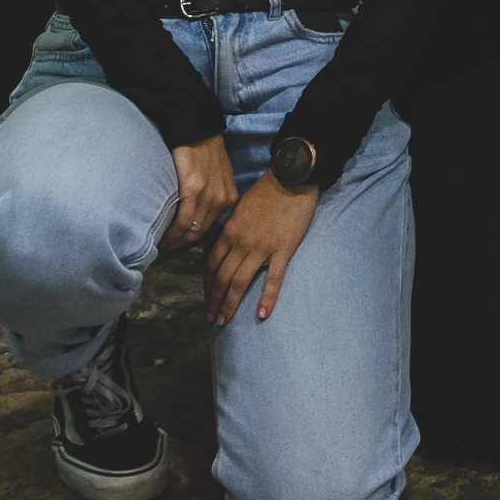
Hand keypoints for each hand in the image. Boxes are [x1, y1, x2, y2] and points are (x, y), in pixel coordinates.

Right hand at [160, 133, 236, 251]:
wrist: (196, 128)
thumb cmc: (204, 152)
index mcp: (228, 197)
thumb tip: (195, 218)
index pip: (209, 229)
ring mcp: (209, 195)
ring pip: (190, 231)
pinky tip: (159, 237)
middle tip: (160, 251)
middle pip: (199, 234)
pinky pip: (182, 220)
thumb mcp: (217, 177)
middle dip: (178, 246)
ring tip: (156, 247)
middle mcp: (221, 199)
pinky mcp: (194, 188)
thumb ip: (211, 196)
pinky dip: (170, 233)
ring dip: (172, 242)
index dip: (190, 241)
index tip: (174, 248)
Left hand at [203, 174, 317, 325]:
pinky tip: (261, 314)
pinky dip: (267, 298)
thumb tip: (225, 247)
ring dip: (230, 305)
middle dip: (214, 301)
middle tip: (212, 319)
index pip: (211, 266)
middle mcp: (240, 243)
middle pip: (222, 279)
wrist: (291, 178)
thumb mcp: (240, 208)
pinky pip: (273, 278)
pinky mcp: (282, 250)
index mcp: (229, 233)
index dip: (207, 286)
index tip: (207, 299)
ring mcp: (261, 248)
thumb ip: (231, 230)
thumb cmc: (267, 191)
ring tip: (224, 321)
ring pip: (240, 283)